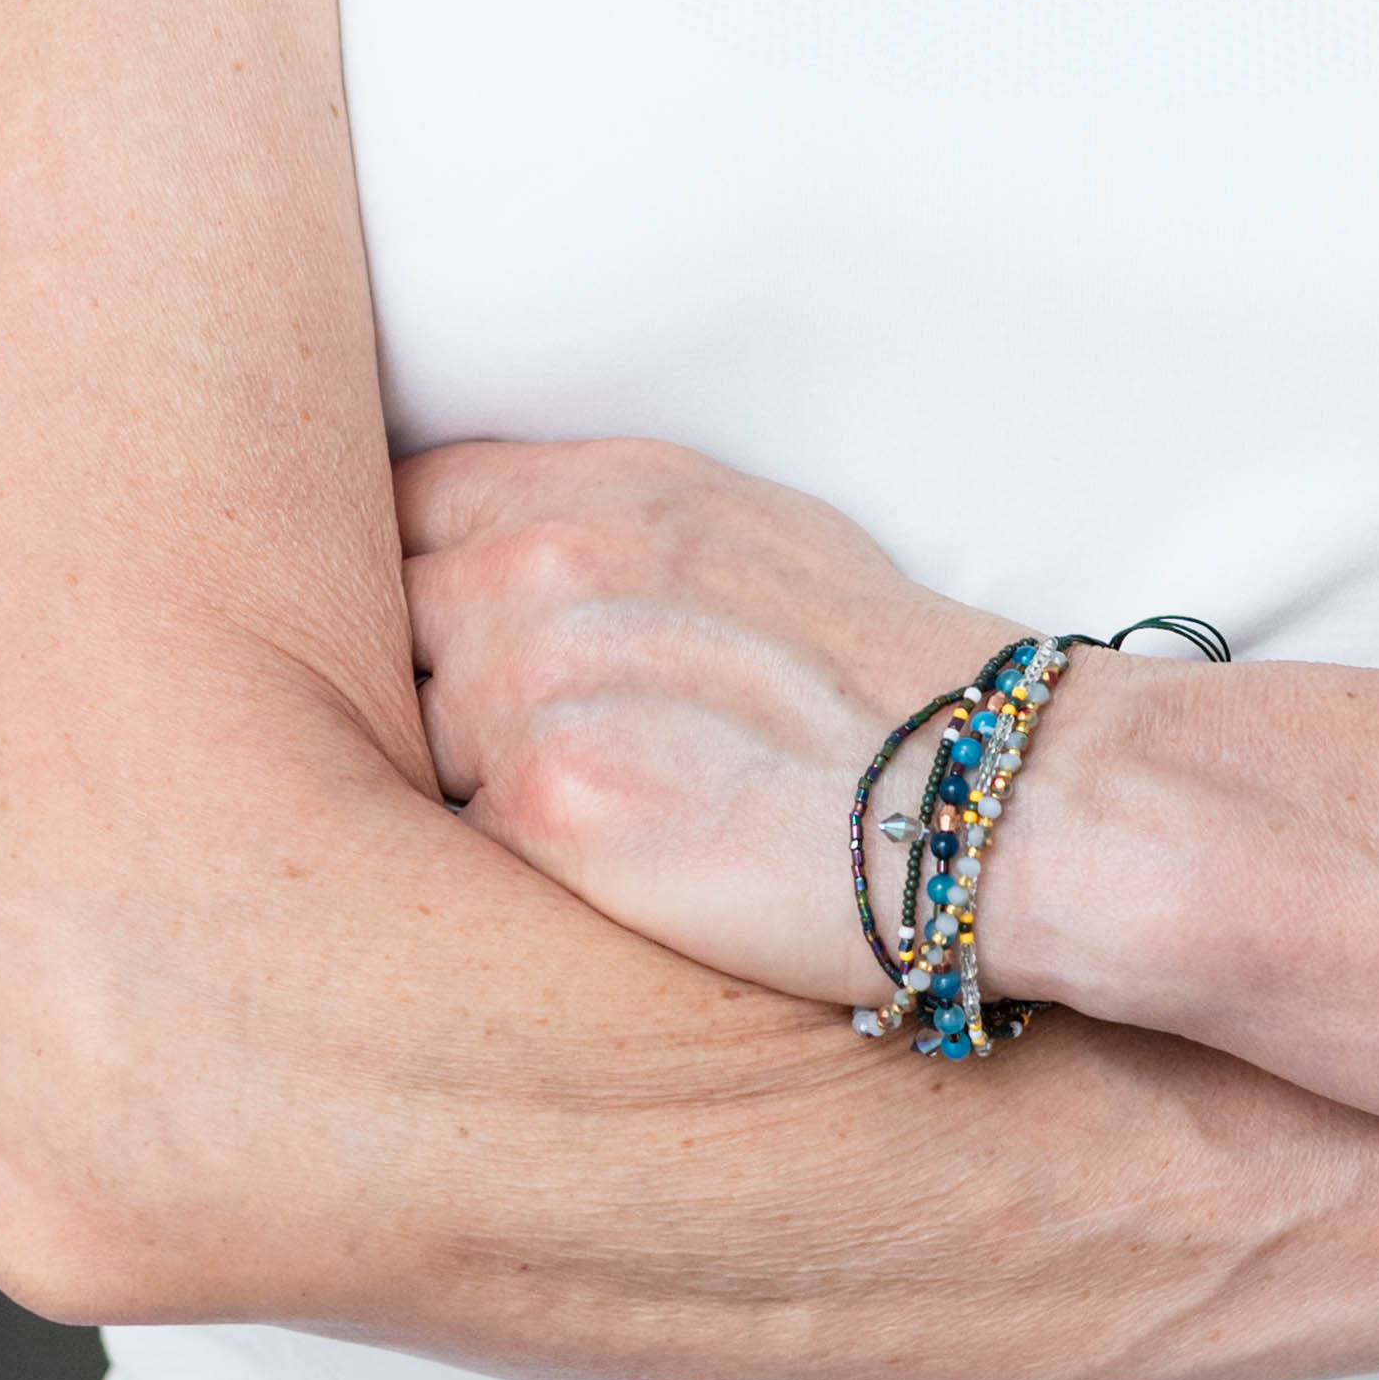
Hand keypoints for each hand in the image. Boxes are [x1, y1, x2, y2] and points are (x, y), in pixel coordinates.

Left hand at [398, 436, 1002, 1007]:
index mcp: (591, 488)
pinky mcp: (546, 808)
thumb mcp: (736, 530)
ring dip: (446, 794)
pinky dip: (486, 880)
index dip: (386, 582)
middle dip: (410, 697)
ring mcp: (530, 683)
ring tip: (557, 833)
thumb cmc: (887, 678)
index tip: (409, 641)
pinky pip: (442, 849)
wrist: (1008, 790)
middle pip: (369, 632)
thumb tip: (478, 564)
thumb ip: (591, 532)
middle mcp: (543, 564)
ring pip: (397, 749)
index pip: (389, 506)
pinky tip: (578, 891)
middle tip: (482, 761)